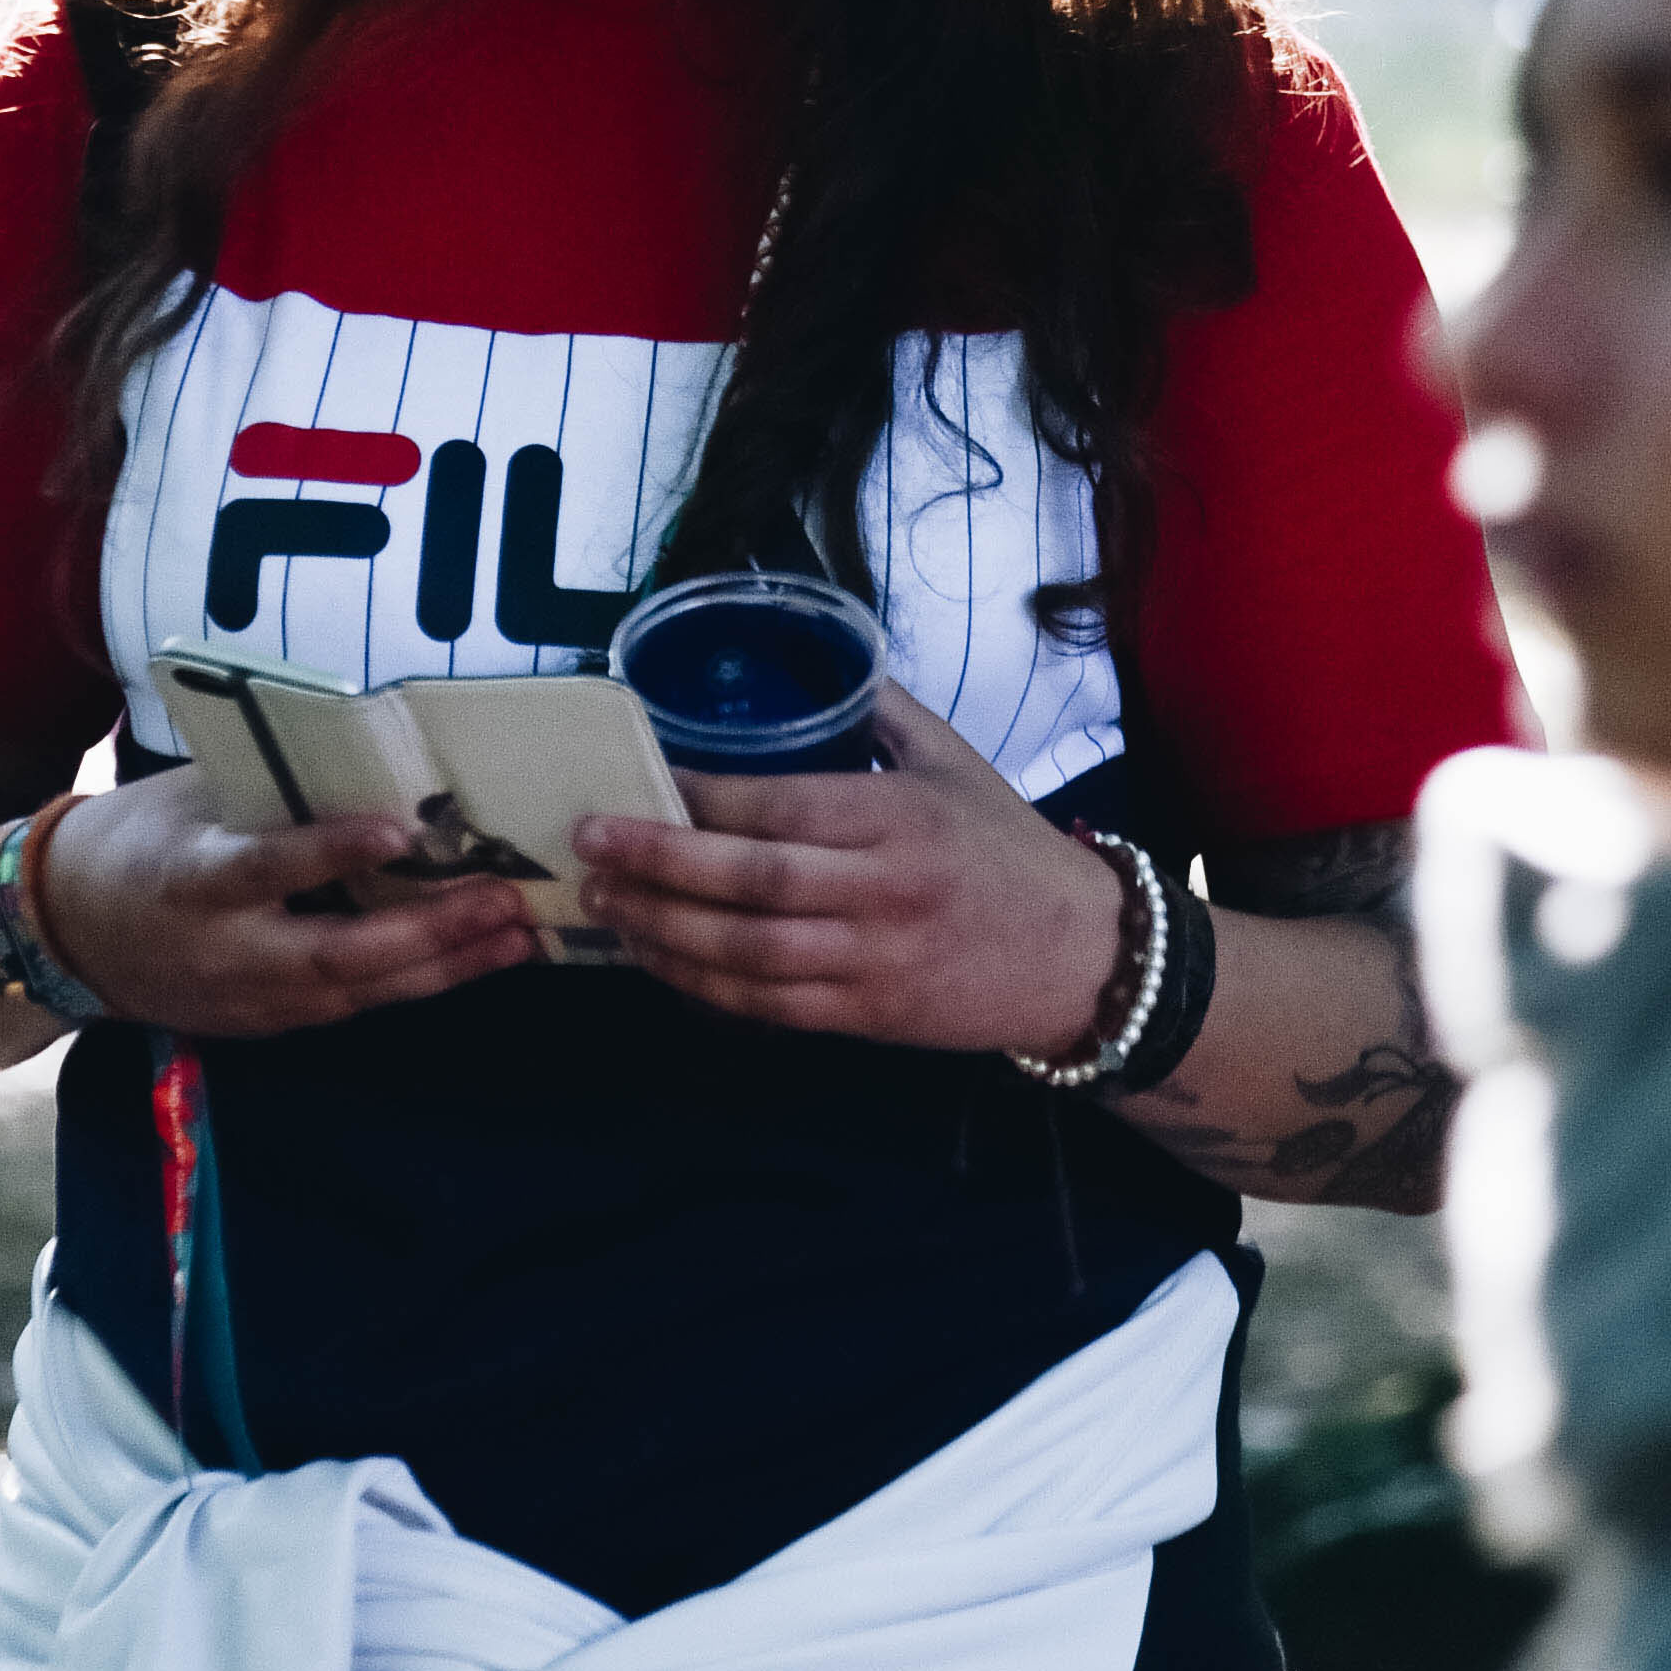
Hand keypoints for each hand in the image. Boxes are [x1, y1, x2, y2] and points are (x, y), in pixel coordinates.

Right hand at [38, 766, 535, 1037]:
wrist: (65, 932)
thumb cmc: (137, 840)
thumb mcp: (189, 796)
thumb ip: (269, 791)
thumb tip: (370, 756)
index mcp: (191, 880)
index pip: (267, 868)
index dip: (330, 853)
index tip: (396, 831)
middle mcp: (223, 952)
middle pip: (336, 954)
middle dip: (428, 932)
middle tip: (505, 898)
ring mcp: (246, 999)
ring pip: (358, 992)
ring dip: (444, 968)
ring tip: (518, 935)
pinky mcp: (265, 1025)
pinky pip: (352, 1007)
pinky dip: (415, 985)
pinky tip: (474, 961)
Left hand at [575, 678, 1124, 1047]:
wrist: (1084, 959)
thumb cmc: (1008, 849)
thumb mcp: (954, 762)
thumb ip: (882, 710)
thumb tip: (816, 651)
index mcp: (901, 819)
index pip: (781, 807)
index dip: (700, 796)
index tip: (639, 776)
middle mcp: (884, 893)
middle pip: (751, 883)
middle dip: (657, 863)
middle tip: (586, 843)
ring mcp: (873, 964)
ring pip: (746, 954)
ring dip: (662, 930)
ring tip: (603, 901)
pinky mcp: (866, 1018)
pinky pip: (767, 1006)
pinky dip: (702, 986)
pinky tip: (657, 957)